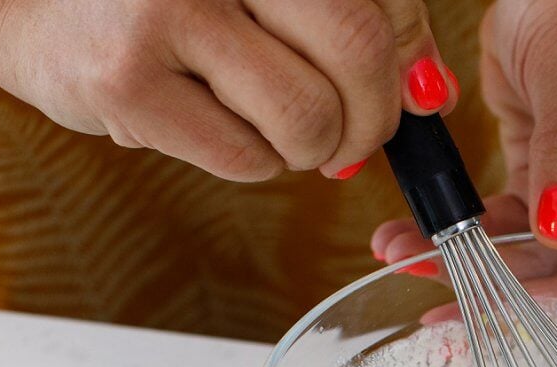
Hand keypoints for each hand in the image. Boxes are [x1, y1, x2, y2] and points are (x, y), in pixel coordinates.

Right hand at [0, 0, 457, 179]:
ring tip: (269, 124)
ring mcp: (168, 12)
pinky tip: (214, 124)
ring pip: (310, 122)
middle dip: (372, 119)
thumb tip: (428, 92)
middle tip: (351, 135)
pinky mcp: (127, 81)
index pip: (384, 3)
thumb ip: (351, 17)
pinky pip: (246, 158)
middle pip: (360, 56)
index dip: (405, 63)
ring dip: (310, 147)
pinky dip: (253, 161)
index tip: (404, 92)